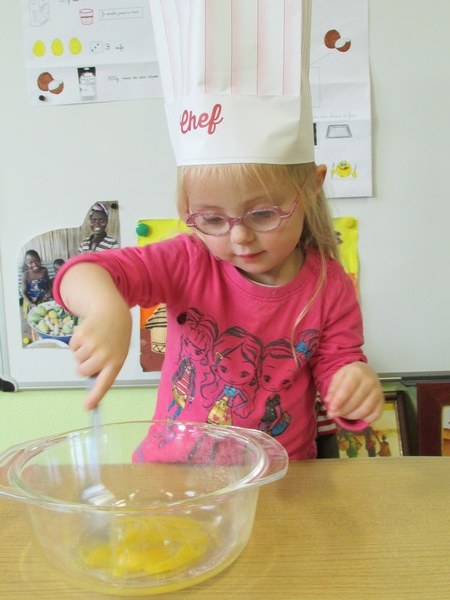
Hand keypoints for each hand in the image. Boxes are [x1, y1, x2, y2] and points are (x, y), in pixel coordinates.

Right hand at [59, 262, 131, 408]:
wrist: (114, 313)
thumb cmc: (115, 338)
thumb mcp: (117, 353)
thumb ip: (105, 369)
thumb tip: (91, 387)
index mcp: (116, 363)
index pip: (104, 384)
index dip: (95, 396)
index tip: (87, 408)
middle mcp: (104, 355)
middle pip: (82, 371)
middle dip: (84, 366)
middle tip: (94, 354)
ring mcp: (93, 345)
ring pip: (77, 359)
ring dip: (81, 352)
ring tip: (94, 341)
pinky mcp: (82, 334)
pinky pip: (72, 347)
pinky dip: (77, 342)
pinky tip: (89, 334)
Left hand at [324, 362, 383, 423]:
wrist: (365, 372)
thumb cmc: (349, 375)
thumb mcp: (338, 376)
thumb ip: (332, 388)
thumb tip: (329, 401)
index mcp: (357, 372)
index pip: (347, 389)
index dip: (338, 401)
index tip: (331, 409)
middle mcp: (370, 381)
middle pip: (356, 401)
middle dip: (342, 410)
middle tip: (333, 414)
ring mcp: (378, 392)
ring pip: (365, 410)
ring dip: (351, 416)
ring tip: (342, 414)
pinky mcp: (382, 401)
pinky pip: (375, 415)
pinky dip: (364, 419)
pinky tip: (355, 415)